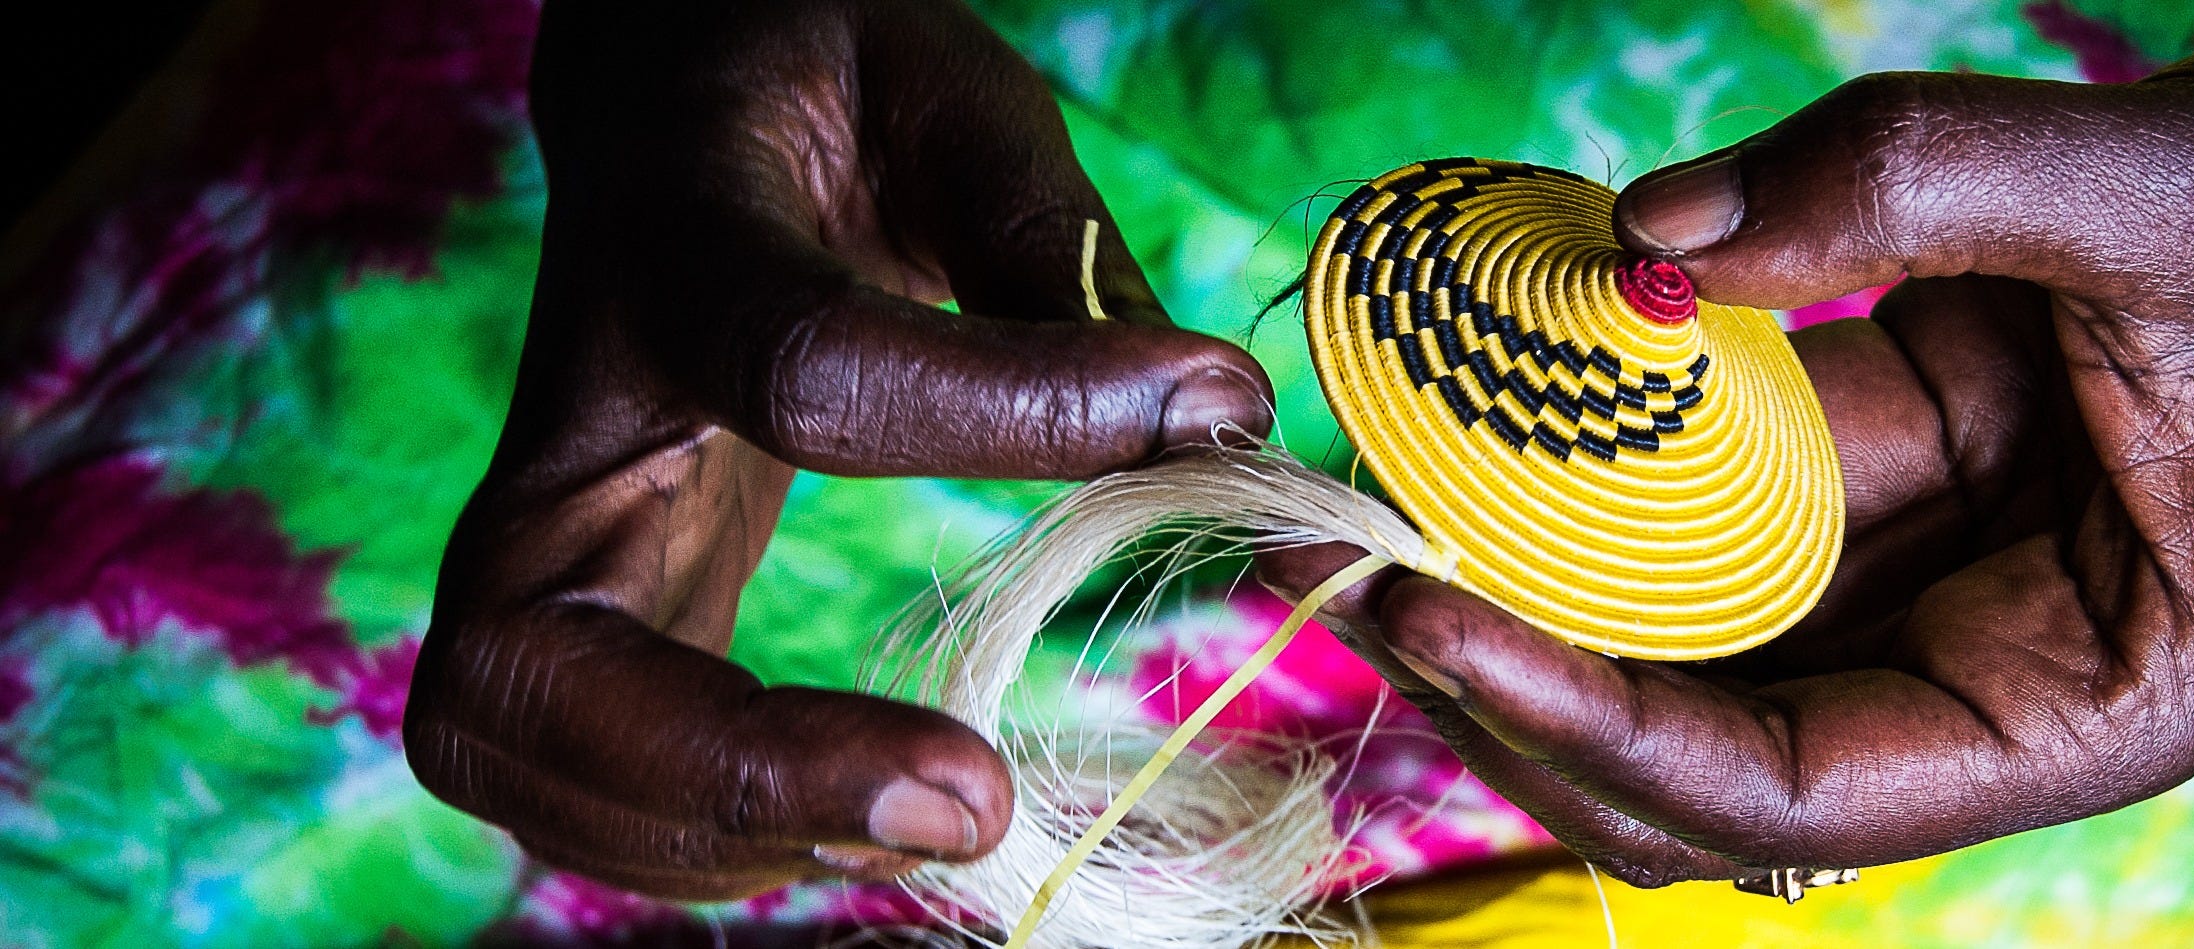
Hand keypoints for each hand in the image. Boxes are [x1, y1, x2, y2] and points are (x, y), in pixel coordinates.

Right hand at [407, 0, 1270, 898]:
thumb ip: (1058, 252)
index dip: (999, 418)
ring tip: (941, 816)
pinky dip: (710, 838)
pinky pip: (583, 778)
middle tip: (966, 802)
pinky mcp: (586, 612)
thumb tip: (1214, 418)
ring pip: (520, 752)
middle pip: (529, 664)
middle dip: (731, 778)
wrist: (671, 98)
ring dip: (725, 836)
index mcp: (675, 252)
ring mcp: (549, 539)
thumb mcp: (948, 102)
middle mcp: (568, 424)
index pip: (805, 372)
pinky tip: (866, 815)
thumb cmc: (815, 83)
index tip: (1200, 417)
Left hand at [1262, 0, 2193, 885]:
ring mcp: (1944, 577)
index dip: (1600, 724)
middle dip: (1537, 681)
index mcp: (2084, 707)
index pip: (1787, 792)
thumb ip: (1902, 186)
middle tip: (1375, 563)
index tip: (1441, 612)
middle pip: (1706, 754)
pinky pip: (1732, 496)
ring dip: (1555, 572)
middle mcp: (1995, 674)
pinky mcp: (1916, 475)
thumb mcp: (2156, 187)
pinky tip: (1532, 378)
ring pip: (1699, 635)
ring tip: (1409, 479)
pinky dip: (1628, 455)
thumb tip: (1646, 243)